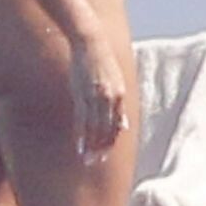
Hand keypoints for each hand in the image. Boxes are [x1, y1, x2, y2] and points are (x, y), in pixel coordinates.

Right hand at [69, 34, 128, 164]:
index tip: (106, 154)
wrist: (90, 42)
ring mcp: (96, 96)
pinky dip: (82, 134)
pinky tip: (80, 146)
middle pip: (107, 129)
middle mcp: (111, 98)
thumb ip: (119, 105)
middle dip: (102, 148)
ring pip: (95, 128)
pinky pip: (83, 119)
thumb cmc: (101, 62)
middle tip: (96, 162)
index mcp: (120, 95)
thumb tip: (125, 124)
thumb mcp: (115, 82)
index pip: (117, 125)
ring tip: (87, 159)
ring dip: (92, 146)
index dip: (111, 141)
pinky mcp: (83, 93)